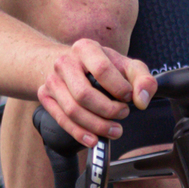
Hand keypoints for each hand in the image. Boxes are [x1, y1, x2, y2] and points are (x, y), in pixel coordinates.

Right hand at [37, 36, 153, 148]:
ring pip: (72, 110)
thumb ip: (143, 79)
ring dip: (96, 125)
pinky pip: (61, 119)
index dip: (119, 88)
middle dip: (108, 110)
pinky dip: (79, 133)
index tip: (129, 98)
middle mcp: (65, 62)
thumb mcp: (127, 66)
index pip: (102, 70)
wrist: (71, 64)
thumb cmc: (103, 66)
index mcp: (86, 48)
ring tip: (114, 130)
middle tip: (123, 114)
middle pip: (84, 94)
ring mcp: (52, 80)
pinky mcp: (45, 96)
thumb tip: (142, 100)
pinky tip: (93, 139)